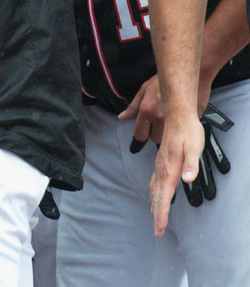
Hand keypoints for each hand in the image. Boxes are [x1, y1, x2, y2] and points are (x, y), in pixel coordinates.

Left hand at [121, 71, 215, 151]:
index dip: (140, 135)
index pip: (140, 134)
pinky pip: (180, 131)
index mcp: (147, 110)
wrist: (181, 75)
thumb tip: (122, 117)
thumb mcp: (143, 91)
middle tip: (155, 124)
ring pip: (168, 138)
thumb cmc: (162, 81)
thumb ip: (132, 107)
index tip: (141, 133)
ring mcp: (175, 120)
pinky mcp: (187, 121)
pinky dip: (178, 128)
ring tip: (166, 121)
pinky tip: (177, 118)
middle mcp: (160, 117)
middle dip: (154, 134)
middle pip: (155, 139)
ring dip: (166, 133)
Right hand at [149, 114, 204, 234]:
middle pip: (156, 197)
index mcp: (169, 169)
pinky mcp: (162, 162)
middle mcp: (162, 169)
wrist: (178, 116)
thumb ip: (191, 165)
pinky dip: (155, 193)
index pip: (164, 197)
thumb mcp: (194, 148)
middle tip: (157, 231)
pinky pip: (155, 182)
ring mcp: (160, 166)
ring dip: (155, 205)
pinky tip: (156, 195)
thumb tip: (188, 180)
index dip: (162, 214)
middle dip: (157, 215)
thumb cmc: (188, 132)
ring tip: (156, 217)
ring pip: (154, 190)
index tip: (160, 228)